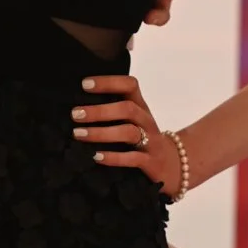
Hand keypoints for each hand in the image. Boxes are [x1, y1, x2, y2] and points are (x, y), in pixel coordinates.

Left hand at [71, 75, 179, 193]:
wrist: (172, 165)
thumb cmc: (142, 139)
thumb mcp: (131, 121)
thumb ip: (112, 111)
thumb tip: (75, 107)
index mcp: (140, 106)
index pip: (129, 85)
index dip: (108, 82)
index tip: (84, 84)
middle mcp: (146, 120)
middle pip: (127, 109)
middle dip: (99, 111)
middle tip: (75, 114)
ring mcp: (151, 141)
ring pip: (129, 132)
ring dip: (101, 133)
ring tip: (79, 134)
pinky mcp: (152, 162)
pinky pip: (134, 158)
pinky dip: (114, 157)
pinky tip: (96, 156)